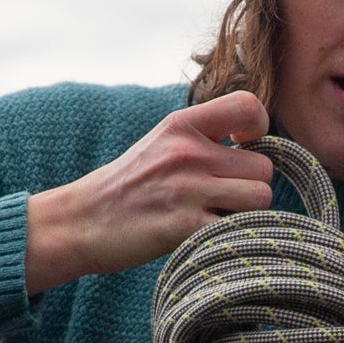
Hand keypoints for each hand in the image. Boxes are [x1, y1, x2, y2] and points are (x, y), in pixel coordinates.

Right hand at [25, 92, 275, 292]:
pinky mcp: (185, 226)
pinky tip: (207, 236)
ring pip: (260, 198)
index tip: (242, 146)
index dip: (258, 128)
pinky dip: (232, 236)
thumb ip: (204, 138)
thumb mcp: (161, 144)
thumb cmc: (128, 187)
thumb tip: (258, 144)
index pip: (249, 106)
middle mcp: (188, 152)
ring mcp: (188, 189)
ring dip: (246, 213)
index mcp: (182, 125)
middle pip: (263, 167)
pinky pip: (240, 228)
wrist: (80, 222)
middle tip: (222, 198)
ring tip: (216, 217)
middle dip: (250, 186)